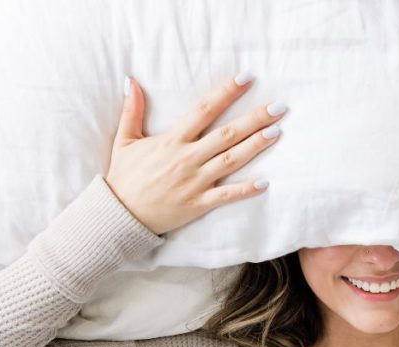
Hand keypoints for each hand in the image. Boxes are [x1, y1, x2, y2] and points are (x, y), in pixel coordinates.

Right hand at [105, 73, 286, 235]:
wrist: (119, 215)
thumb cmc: (123, 177)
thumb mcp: (124, 140)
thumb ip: (132, 111)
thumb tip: (131, 81)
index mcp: (172, 140)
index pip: (204, 109)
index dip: (227, 93)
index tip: (246, 79)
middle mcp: (187, 158)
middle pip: (227, 133)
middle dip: (255, 119)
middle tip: (279, 107)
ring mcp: (195, 181)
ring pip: (231, 160)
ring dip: (256, 146)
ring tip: (277, 132)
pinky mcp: (198, 204)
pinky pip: (226, 196)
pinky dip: (246, 190)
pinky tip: (266, 182)